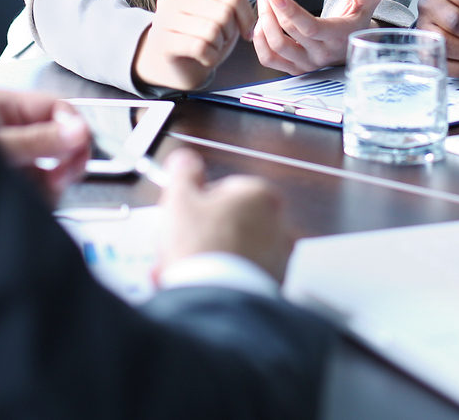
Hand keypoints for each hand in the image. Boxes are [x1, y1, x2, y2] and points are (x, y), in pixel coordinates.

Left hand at [0, 89, 90, 201]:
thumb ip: (39, 141)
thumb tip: (78, 131)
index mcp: (6, 106)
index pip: (59, 108)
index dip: (74, 130)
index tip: (78, 154)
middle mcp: (11, 127)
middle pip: (61, 137)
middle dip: (63, 160)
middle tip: (60, 177)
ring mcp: (13, 155)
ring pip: (54, 166)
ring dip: (50, 184)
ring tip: (32, 195)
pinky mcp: (12, 180)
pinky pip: (41, 187)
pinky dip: (40, 197)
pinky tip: (26, 202)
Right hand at [133, 0, 256, 90]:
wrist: (180, 62)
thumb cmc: (206, 30)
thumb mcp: (225, 8)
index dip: (247, 15)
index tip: (246, 28)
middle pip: (224, 13)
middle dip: (231, 32)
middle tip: (223, 38)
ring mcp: (164, 18)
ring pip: (212, 31)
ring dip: (220, 45)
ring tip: (212, 46)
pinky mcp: (163, 42)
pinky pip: (200, 48)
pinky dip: (210, 57)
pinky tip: (205, 57)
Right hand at [157, 148, 294, 281]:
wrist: (217, 299)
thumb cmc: (203, 248)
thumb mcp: (180, 199)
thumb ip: (183, 172)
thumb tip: (185, 160)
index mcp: (259, 194)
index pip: (222, 190)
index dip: (195, 205)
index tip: (182, 218)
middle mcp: (277, 222)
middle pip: (229, 221)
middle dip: (202, 234)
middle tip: (180, 246)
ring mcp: (278, 254)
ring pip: (236, 249)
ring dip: (211, 257)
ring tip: (186, 270)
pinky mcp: (274, 282)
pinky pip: (244, 274)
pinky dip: (225, 278)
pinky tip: (203, 284)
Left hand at [252, 0, 381, 73]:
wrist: (358, 42)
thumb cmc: (361, 14)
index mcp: (339, 36)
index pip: (310, 27)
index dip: (290, 11)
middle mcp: (322, 54)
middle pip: (288, 30)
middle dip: (271, 2)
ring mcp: (308, 64)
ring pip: (275, 46)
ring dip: (263, 18)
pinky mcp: (296, 68)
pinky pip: (269, 59)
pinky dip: (259, 40)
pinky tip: (261, 20)